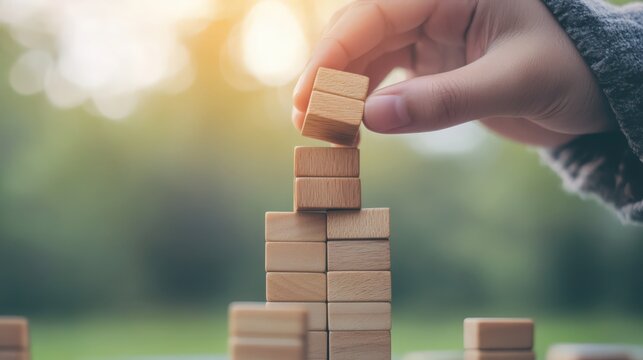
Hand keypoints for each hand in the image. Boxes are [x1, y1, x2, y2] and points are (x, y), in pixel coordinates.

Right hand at [292, 0, 614, 147]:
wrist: (596, 90)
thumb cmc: (570, 72)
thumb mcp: (515, 83)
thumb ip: (446, 100)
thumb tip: (371, 119)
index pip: (375, 12)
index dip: (334, 53)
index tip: (307, 96)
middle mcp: (433, 5)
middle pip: (361, 31)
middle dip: (328, 73)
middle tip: (303, 118)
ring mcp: (430, 33)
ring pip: (366, 54)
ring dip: (339, 89)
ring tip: (319, 127)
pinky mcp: (430, 61)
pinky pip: (384, 75)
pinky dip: (363, 99)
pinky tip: (351, 124)